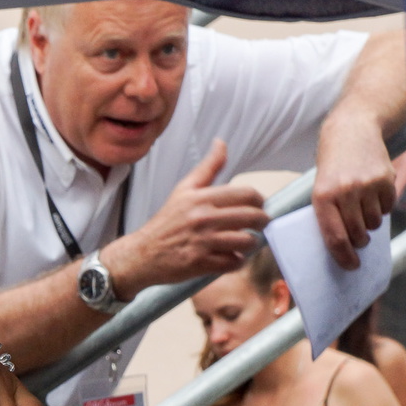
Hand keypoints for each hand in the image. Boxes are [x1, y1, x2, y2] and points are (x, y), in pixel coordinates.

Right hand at [103, 140, 265, 296]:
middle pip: (253, 217)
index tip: (257, 207)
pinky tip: (230, 256)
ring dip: (251, 243)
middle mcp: (202, 218)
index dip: (259, 201)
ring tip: (245, 242)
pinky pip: (234, 262)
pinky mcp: (201, 263)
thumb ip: (208, 167)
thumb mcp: (184, 190)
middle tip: (259, 225)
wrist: (142, 254)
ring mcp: (202, 242)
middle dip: (262, 222)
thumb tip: (221, 143)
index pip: (247, 194)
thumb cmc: (166, 222)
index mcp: (201, 198)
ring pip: (247, 241)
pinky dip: (237, 261)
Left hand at [312, 109, 396, 269]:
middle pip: (357, 233)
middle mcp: (345, 191)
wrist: (351, 129)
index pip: (334, 237)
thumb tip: (343, 246)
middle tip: (358, 238)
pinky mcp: (385, 178)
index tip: (350, 266)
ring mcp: (367, 185)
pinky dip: (383, 207)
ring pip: (374, 223)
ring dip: (371, 223)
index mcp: (322, 196)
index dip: (343, 256)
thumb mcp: (321, 186)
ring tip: (363, 208)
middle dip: (359, 241)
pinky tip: (374, 194)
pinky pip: (388, 207)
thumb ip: (329, 213)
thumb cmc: (333, 164)